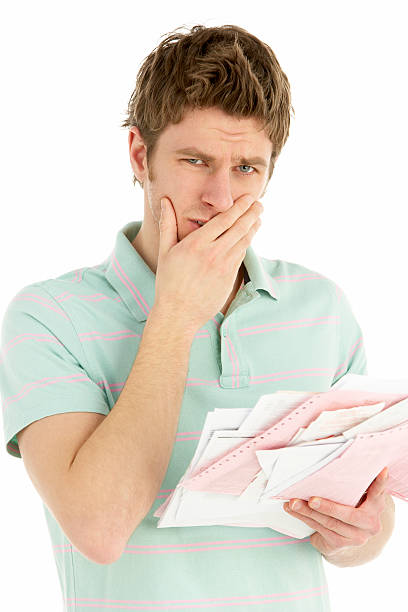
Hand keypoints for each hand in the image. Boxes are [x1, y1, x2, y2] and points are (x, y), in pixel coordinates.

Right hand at [154, 194, 262, 331]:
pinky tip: (249, 238)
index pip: (224, 220)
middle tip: (259, 204)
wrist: (178, 313)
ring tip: (258, 218)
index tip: (247, 198)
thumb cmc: (168, 282)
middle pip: (239, 228)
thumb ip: (168, 224)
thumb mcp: (165, 251)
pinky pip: (241, 257)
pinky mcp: (229, 279)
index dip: (239, 207)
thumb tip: (165, 201)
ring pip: (243, 242)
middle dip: (251, 214)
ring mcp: (223, 267)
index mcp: (196, 244)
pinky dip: (247, 244)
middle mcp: (213, 254)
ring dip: (253, 228)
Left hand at [283, 467, 388, 557]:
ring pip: (329, 522)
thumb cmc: (347, 507)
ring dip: (307, 511)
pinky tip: (293, 510)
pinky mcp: (340, 544)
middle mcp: (370, 524)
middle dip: (327, 507)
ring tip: (293, 503)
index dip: (380, 482)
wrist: (344, 538)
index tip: (381, 470)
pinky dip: (304, 518)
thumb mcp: (354, 496)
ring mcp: (356, 537)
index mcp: (375, 506)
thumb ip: (353, 483)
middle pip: (348, 514)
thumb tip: (342, 456)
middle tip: (311, 499)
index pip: (378, 492)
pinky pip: (319, 529)